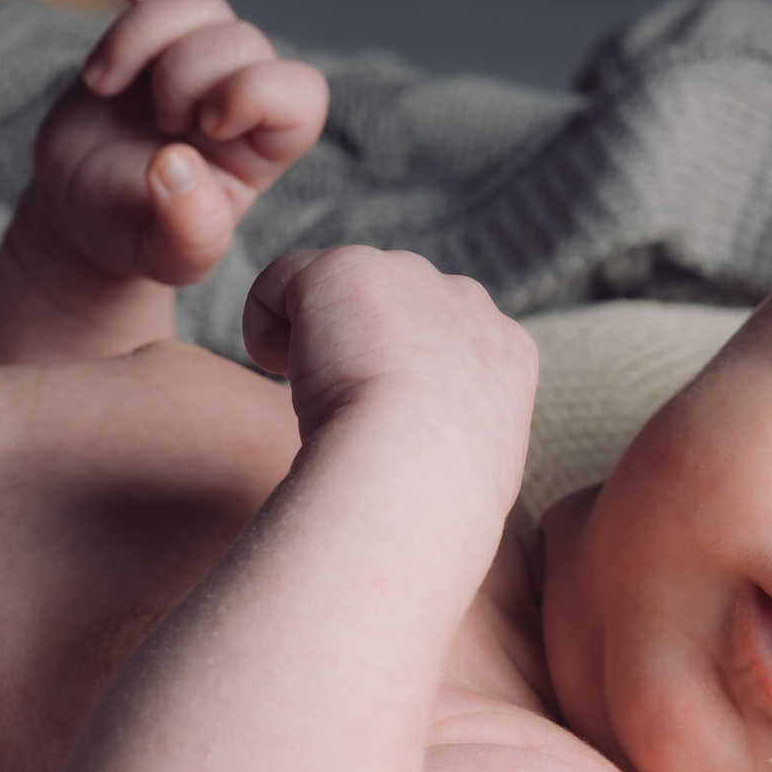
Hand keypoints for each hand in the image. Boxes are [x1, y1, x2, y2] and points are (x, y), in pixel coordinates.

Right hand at [27, 0, 329, 290]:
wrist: (81, 203)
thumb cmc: (134, 231)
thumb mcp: (167, 257)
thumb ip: (188, 231)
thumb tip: (177, 168)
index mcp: (265, 145)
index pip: (302, 94)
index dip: (254, 94)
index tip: (203, 126)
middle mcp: (242, 90)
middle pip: (241, 40)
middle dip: (183, 75)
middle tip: (156, 124)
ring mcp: (199, 50)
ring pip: (199, 2)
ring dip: (141, 37)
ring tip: (108, 85)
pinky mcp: (156, 22)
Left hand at [243, 247, 537, 459]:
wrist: (413, 473)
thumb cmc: (438, 502)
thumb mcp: (474, 470)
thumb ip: (456, 437)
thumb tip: (426, 452)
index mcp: (507, 350)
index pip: (446, 340)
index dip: (404, 375)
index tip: (384, 423)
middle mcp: (465, 300)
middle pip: (396, 303)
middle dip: (364, 345)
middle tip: (350, 410)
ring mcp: (407, 276)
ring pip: (341, 291)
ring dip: (319, 338)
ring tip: (318, 396)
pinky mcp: (346, 269)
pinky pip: (282, 281)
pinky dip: (264, 328)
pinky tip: (278, 372)